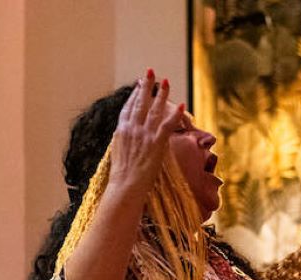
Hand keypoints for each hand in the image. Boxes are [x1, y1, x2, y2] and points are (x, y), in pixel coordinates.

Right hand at [107, 70, 183, 198]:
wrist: (125, 186)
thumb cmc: (121, 176)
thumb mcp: (118, 153)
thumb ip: (123, 141)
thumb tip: (126, 136)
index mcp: (121, 130)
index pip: (128, 107)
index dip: (134, 94)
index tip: (139, 85)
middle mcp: (132, 128)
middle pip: (140, 102)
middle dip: (146, 86)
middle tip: (151, 72)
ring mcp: (145, 134)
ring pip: (155, 109)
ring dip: (162, 94)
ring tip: (166, 81)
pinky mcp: (157, 142)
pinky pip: (168, 124)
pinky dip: (176, 114)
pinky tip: (182, 104)